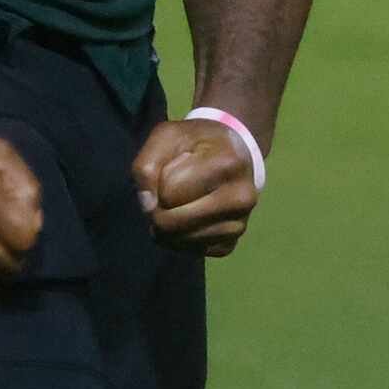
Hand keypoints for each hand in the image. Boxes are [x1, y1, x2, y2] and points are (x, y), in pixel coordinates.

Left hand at [131, 117, 261, 257]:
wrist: (232, 153)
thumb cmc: (196, 141)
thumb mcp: (166, 136)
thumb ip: (147, 165)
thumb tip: (147, 206)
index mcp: (228, 164)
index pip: (169, 192)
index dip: (160, 181)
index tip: (174, 166)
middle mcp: (241, 199)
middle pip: (172, 223)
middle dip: (158, 208)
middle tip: (167, 190)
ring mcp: (239, 225)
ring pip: (179, 241)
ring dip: (166, 226)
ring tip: (177, 203)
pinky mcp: (231, 245)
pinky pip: (190, 252)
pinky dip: (179, 239)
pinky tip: (187, 218)